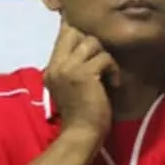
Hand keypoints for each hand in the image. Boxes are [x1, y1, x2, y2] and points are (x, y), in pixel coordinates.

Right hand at [43, 19, 119, 141]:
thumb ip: (73, 65)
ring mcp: (68, 69)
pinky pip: (104, 58)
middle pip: (74, 31)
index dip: (77, 29)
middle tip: (100, 62)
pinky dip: (113, 70)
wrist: (81, 135)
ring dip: (105, 57)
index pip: (63, 34)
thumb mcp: (70, 85)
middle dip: (92, 42)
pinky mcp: (84, 75)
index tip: (89, 33)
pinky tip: (113, 84)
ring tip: (107, 75)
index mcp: (51, 68)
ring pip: (92, 42)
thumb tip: (87, 42)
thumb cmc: (81, 113)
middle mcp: (56, 65)